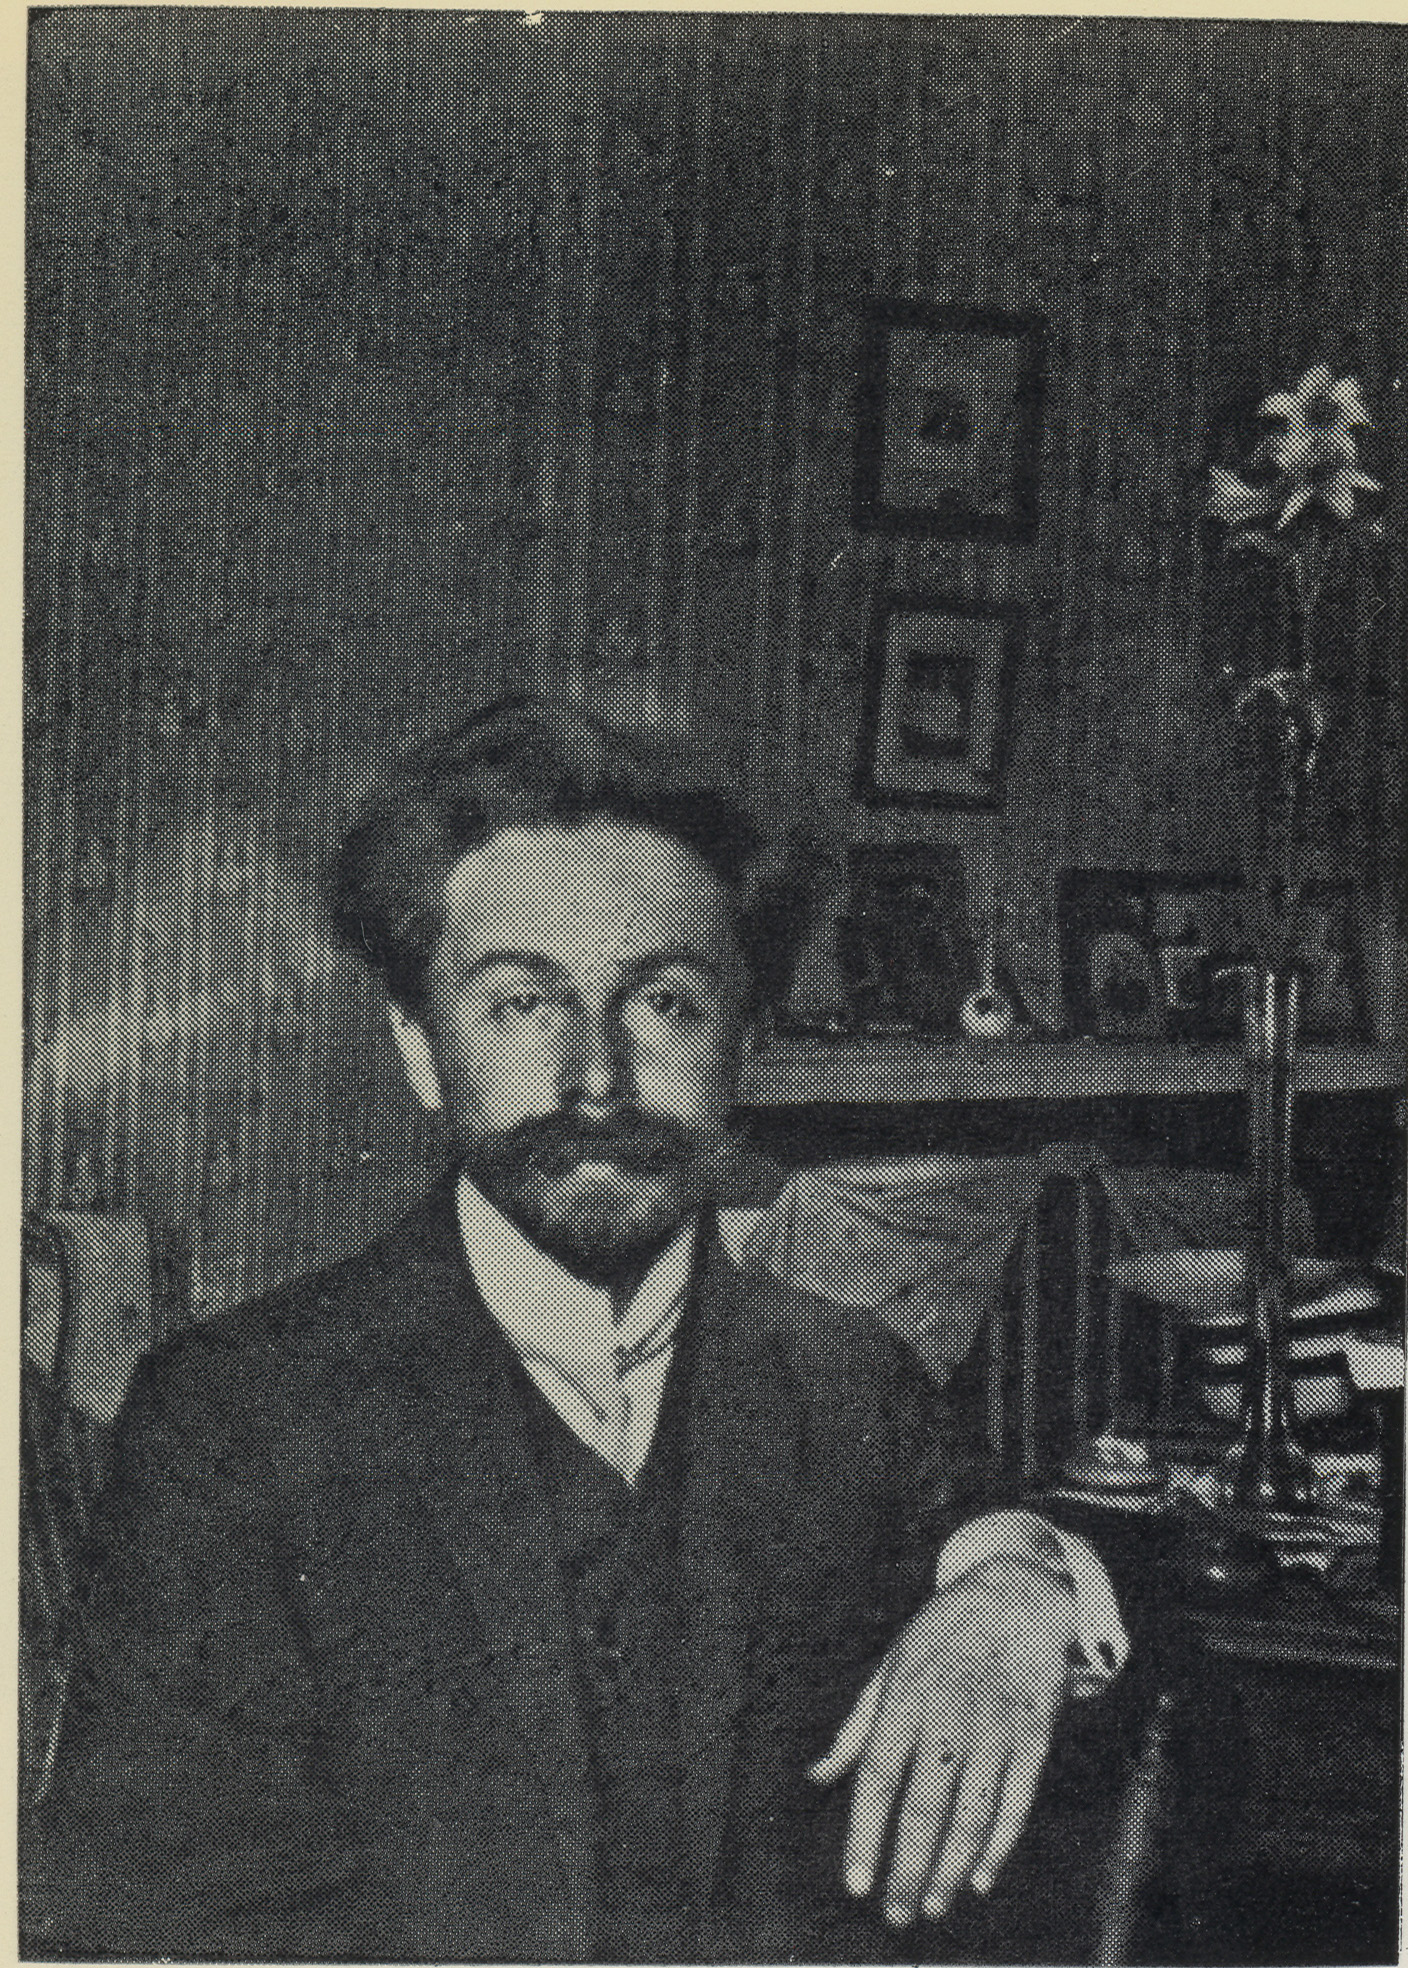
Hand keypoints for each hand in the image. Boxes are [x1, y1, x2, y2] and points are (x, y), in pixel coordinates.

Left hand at [808, 1553, 1075, 1928]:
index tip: (857, 1884)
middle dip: (908, 1869)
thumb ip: (856, 1727)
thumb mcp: (891, 1667)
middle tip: (897, 1916)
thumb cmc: (942, 1636)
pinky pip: (1018, 1801)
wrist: (1016, 1597)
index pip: (879, 1778)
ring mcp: (995, 1728)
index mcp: (905, 1698)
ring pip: (972, 1814)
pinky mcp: (1035, 1736)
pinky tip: (982, 1878)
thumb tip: (817, 1776)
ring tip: (932, 1905)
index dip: (866, 1835)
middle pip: (925, 1807)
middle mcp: (948, 1717)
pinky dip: (1001, 1845)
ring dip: (951, 1867)